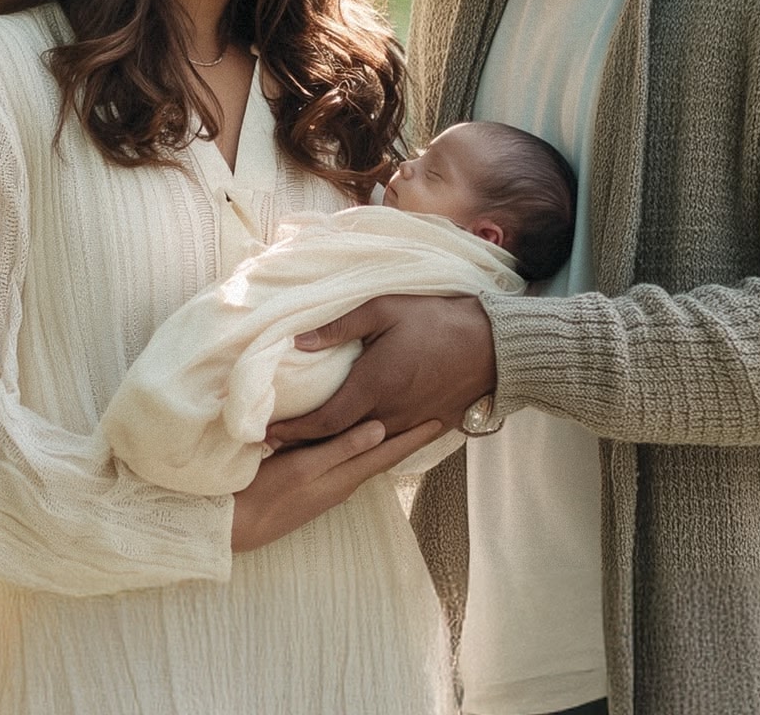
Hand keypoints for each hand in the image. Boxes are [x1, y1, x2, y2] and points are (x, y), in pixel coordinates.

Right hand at [229, 417, 446, 551]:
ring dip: (386, 444)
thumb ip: (341, 449)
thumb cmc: (265, 493)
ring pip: (365, 461)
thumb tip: (381, 429)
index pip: (387, 453)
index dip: (414, 437)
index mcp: (344, 476)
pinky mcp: (312, 487)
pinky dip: (361, 450)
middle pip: (381, 457)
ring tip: (402, 426)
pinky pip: (347, 464)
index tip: (441, 420)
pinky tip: (358, 442)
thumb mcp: (303, 467)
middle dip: (406, 439)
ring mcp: (327, 488)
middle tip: (430, 418)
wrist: (237, 527)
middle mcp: (342, 484)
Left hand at [263, 293, 495, 447]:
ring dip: (336, 449)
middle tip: (276, 447)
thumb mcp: (383, 310)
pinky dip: (369, 447)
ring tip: (307, 449)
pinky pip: (392, 443)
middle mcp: (389, 414)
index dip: (293, 431)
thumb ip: (338, 327)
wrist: (492, 345)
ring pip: (366, 447)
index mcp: (374, 387)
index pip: (324, 421)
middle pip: (340, 441)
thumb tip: (297, 341)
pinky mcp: (429, 427)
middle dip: (307, 446)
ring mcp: (411, 424)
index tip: (267, 434)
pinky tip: (355, 442)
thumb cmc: (435, 320)